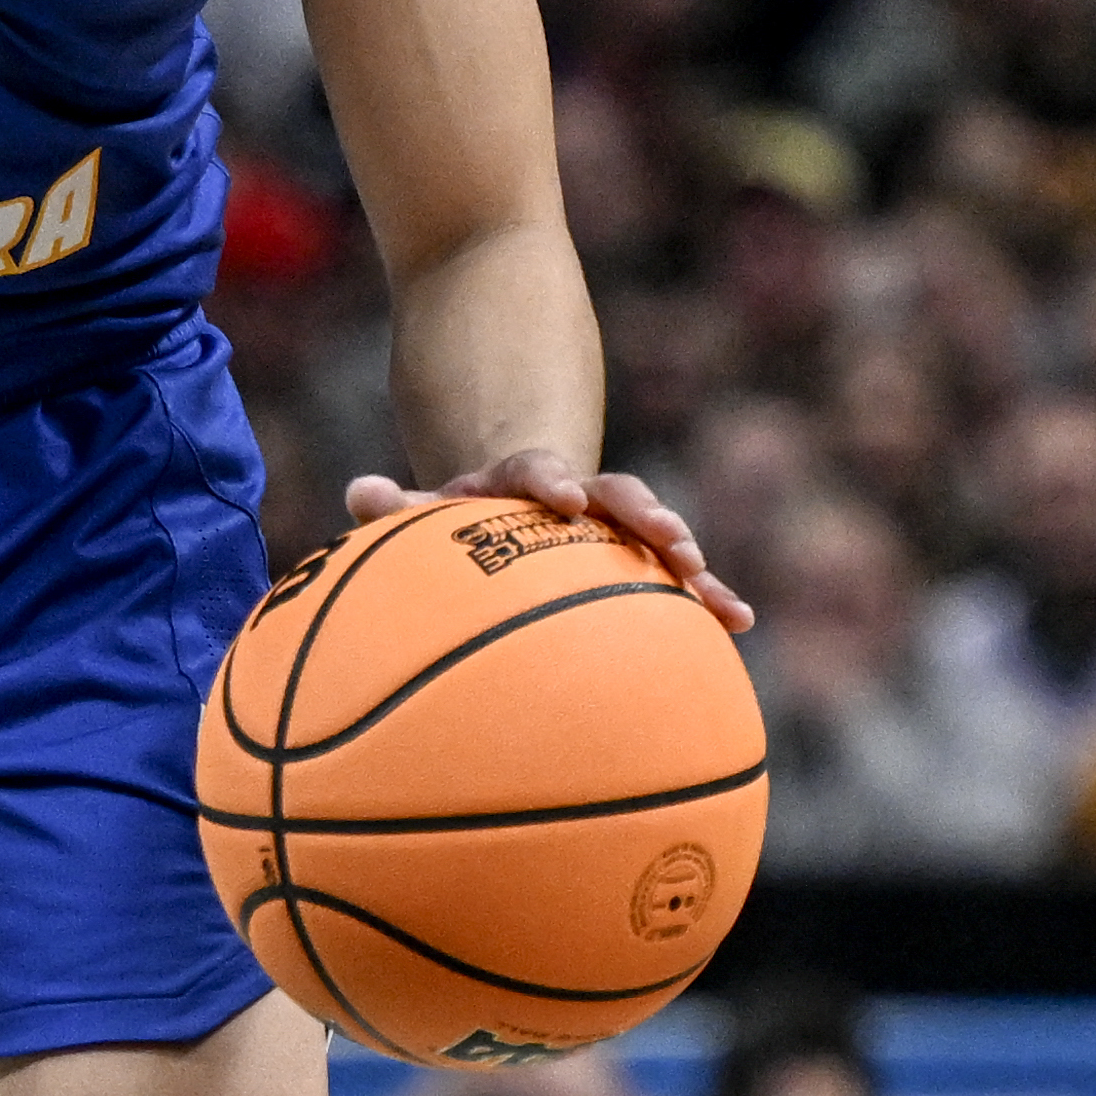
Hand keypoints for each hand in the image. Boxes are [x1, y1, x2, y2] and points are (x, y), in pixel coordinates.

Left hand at [344, 448, 758, 636]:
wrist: (510, 510)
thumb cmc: (459, 522)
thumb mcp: (424, 511)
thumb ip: (393, 507)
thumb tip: (357, 490)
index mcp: (524, 481)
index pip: (537, 472)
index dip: (551, 479)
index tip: (564, 495)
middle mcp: (580, 497)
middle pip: (618, 494)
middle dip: (644, 512)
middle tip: (668, 536)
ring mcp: (615, 528)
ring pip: (656, 532)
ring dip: (683, 553)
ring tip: (709, 583)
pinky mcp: (639, 561)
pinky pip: (677, 579)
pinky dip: (708, 596)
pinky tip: (739, 623)